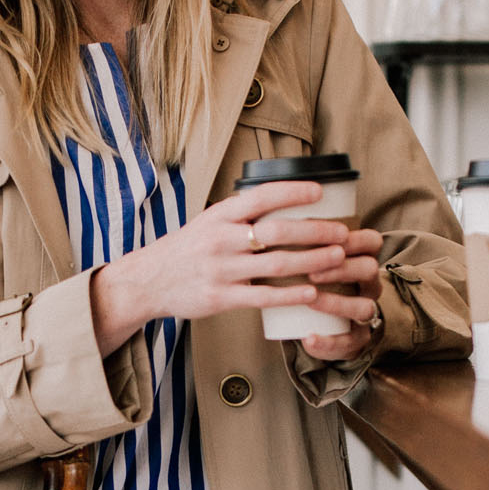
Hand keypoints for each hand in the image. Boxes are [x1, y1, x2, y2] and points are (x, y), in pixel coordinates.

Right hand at [88, 182, 383, 357]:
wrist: (147, 281)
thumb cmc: (185, 251)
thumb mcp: (207, 222)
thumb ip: (240, 214)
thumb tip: (280, 199)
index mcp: (219, 216)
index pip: (260, 197)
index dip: (292, 192)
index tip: (319, 192)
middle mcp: (221, 239)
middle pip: (276, 231)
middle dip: (313, 231)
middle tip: (341, 232)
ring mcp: (221, 270)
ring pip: (275, 264)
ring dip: (311, 261)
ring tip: (337, 259)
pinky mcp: (221, 298)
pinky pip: (262, 296)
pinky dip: (290, 294)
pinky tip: (312, 293)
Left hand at [301, 237, 385, 363]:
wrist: (325, 322)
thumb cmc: (311, 279)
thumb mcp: (310, 257)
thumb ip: (296, 240)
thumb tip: (260, 219)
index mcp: (362, 258)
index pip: (371, 242)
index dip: (355, 239)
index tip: (330, 237)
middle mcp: (369, 284)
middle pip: (369, 270)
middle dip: (342, 269)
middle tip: (312, 271)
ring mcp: (365, 311)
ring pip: (364, 307)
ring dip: (337, 303)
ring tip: (311, 301)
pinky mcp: (356, 339)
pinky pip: (349, 343)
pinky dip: (328, 342)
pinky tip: (308, 339)